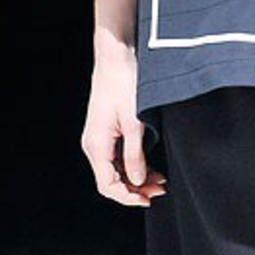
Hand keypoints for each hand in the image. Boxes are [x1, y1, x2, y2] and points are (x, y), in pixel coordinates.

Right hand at [80, 40, 168, 206]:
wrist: (116, 55)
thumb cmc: (123, 82)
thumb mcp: (135, 122)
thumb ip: (136, 155)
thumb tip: (137, 181)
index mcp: (96, 144)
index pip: (108, 184)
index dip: (128, 197)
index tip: (148, 199)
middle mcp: (94, 143)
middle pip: (112, 179)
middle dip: (136, 188)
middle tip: (161, 190)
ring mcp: (100, 137)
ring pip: (117, 168)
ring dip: (137, 177)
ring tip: (160, 180)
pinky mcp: (108, 130)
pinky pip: (119, 156)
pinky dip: (134, 164)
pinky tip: (151, 166)